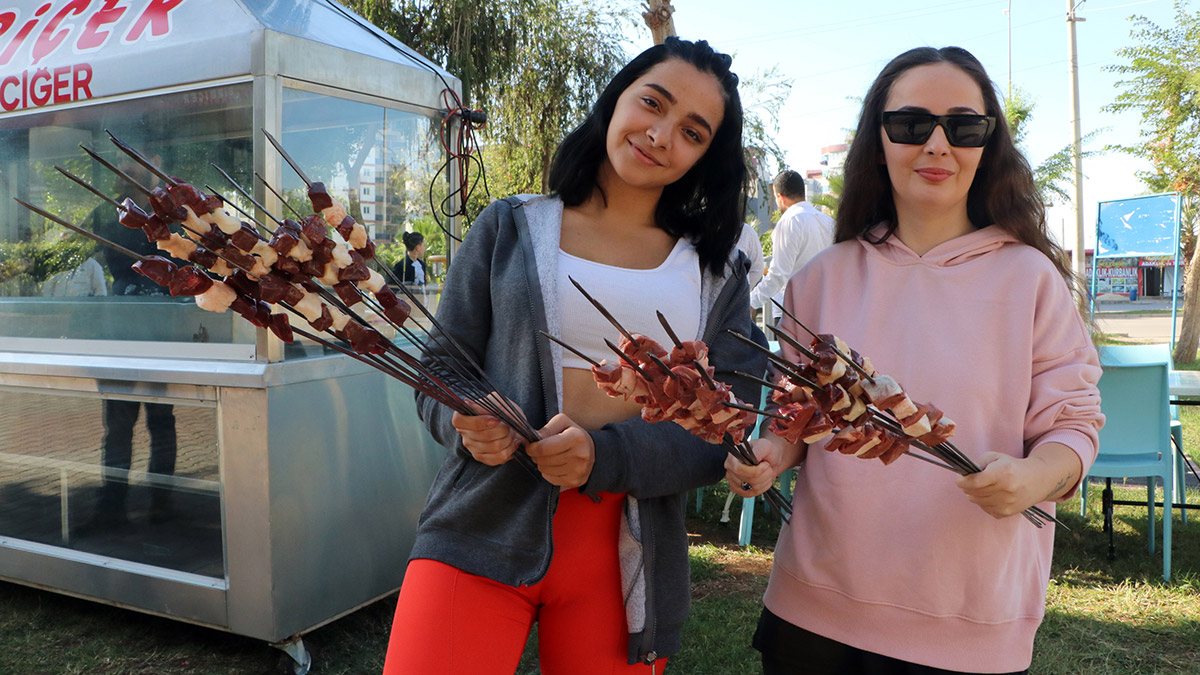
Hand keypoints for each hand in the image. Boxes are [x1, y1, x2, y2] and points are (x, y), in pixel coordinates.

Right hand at [452, 396, 524, 465]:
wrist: (511, 422)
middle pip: (483, 436)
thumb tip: (470, 404)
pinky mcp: (481, 457)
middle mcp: (464, 433)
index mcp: (462, 416)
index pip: (460, 421)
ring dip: (508, 440)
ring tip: (513, 434)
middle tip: (509, 426)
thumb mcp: (497, 402)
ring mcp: (472, 447)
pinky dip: (509, 450)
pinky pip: (497, 458)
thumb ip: (487, 404)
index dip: (479, 422)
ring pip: (494, 447)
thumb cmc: (502, 410)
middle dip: (503, 430)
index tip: (496, 420)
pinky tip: (513, 443)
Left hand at [526, 414, 594, 487]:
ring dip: (542, 464)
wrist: (592, 451)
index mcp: (576, 438)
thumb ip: (547, 428)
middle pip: (543, 460)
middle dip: (536, 455)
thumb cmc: (575, 435)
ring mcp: (577, 470)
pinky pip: (550, 479)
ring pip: (544, 470)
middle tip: (539, 451)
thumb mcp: (563, 423)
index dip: (532, 448)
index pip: (544, 448)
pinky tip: (554, 465)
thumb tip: (533, 438)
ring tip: (548, 456)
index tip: (530, 446)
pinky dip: (548, 472)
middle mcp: (579, 455)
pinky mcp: (574, 481)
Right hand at [725, 434, 796, 497]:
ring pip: (752, 488)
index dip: (755, 470)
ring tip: (767, 472)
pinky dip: (762, 488)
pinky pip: (752, 493)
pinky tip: (764, 480)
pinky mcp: (738, 490)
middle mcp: (730, 469)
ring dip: (765, 481)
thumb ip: (759, 450)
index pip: (739, 469)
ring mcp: (733, 481)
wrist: (769, 460)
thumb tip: (755, 457)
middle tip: (768, 467)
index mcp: (733, 456)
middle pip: (747, 480)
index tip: (765, 465)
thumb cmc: (765, 451)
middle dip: (763, 475)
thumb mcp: (764, 445)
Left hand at [957, 444, 1082, 518]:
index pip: (974, 482)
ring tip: (984, 486)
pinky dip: (983, 502)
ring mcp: (1006, 504)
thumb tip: (963, 476)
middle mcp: (1006, 490)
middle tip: (972, 481)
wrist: (1037, 480)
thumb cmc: (1012, 466)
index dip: (962, 481)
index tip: (959, 479)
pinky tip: (992, 495)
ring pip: (976, 501)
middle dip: (968, 486)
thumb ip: (977, 463)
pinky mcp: (1006, 513)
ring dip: (975, 494)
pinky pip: (984, 508)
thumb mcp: (995, 457)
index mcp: (1002, 473)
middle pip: (973, 492)